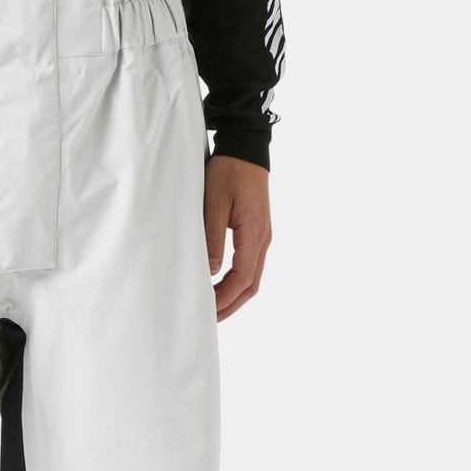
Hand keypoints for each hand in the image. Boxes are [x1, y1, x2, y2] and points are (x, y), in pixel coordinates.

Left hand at [204, 155, 270, 320]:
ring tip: (213, 307)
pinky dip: (237, 281)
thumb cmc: (228, 173)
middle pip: (251, 285)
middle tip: (209, 320)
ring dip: (234, 295)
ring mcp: (263, 236)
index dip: (225, 298)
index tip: (207, 310)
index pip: (242, 278)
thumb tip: (211, 271)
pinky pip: (250, 265)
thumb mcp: (214, 203)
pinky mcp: (257, 232)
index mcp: (254, 235)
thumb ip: (213, 238)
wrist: (246, 150)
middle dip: (230, 305)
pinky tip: (221, 285)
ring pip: (252, 277)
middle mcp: (263, 240)